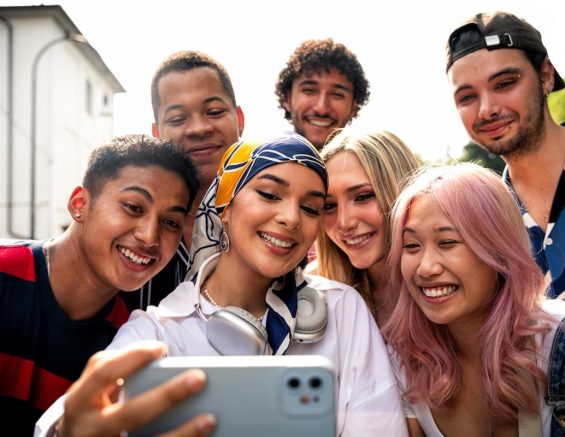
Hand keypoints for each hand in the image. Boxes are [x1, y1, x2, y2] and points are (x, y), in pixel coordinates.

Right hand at [57, 341, 215, 436]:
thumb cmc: (93, 403)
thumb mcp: (94, 384)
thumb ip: (118, 368)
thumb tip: (160, 356)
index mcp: (80, 399)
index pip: (104, 373)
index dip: (132, 358)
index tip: (162, 348)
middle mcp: (89, 428)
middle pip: (130, 414)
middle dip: (167, 396)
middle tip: (199, 378)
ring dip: (181, 432)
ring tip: (209, 418)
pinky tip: (198, 435)